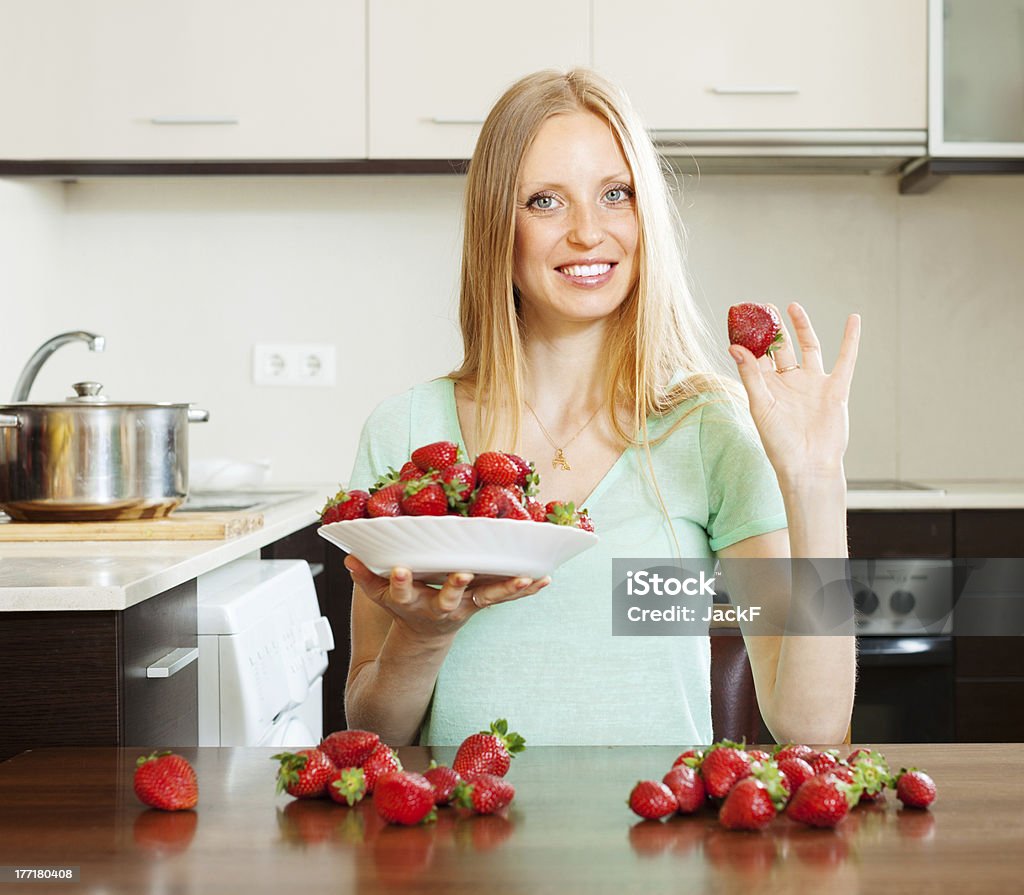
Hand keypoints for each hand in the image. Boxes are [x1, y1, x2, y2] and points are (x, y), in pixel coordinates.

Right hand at [344, 555, 549, 640]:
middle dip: (453, 586)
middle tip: (461, 574)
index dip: (400, 583)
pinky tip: (546, 578)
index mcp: (412, 602)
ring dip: (506, 588)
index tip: (399, 570)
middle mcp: (441, 607)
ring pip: (488, 598)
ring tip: (525, 577)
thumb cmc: (406, 605)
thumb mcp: (379, 596)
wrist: (427, 634)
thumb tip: (349, 556)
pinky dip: (526, 589)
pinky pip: (508, 597)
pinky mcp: (484, 603)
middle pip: (447, 598)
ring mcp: (466, 606)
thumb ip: (365, 577)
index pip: (401, 592)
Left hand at [729, 302, 859, 486]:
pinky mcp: (835, 388)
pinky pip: (845, 359)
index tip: (740, 316)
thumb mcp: (760, 406)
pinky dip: (851, 339)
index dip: (749, 337)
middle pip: (780, 348)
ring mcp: (812, 384)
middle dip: (773, 328)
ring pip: (808, 348)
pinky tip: (854, 319)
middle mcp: (789, 382)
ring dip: (801, 327)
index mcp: (767, 387)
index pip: (756, 356)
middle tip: (764, 307)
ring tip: (792, 307)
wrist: (809, 466)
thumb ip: (750, 375)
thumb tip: (734, 347)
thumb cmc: (779, 444)